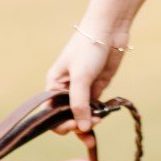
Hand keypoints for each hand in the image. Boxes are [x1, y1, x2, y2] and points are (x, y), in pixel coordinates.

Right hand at [44, 25, 125, 148]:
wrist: (109, 29)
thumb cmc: (88, 47)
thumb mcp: (81, 76)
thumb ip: (79, 104)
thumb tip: (81, 128)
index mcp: (54, 84)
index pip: (50, 114)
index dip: (60, 124)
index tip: (74, 126)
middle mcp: (66, 89)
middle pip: (66, 117)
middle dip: (75, 127)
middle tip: (88, 132)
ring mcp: (83, 89)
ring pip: (82, 114)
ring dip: (88, 125)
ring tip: (96, 129)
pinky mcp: (97, 87)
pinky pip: (95, 108)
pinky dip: (97, 115)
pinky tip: (102, 117)